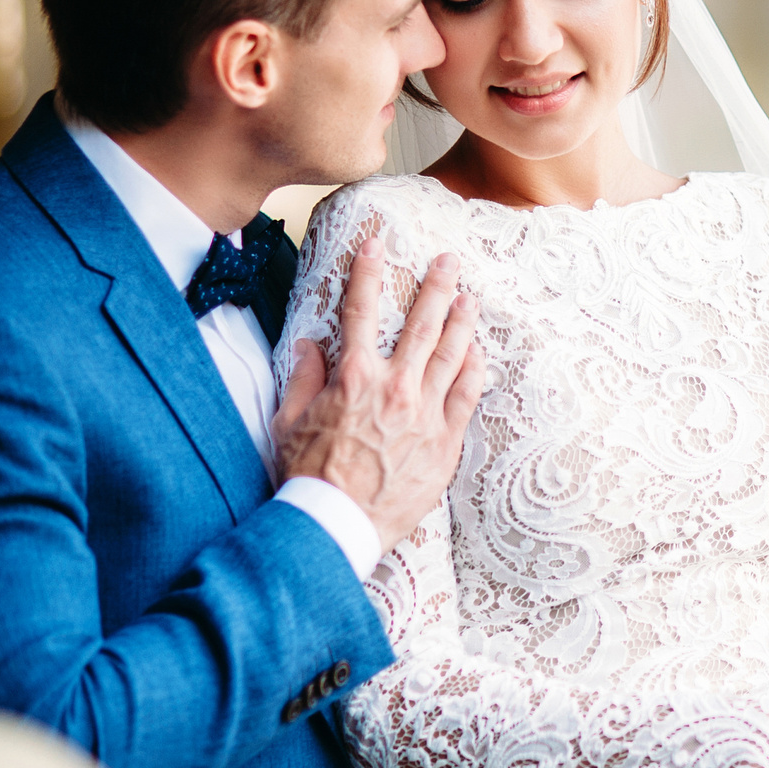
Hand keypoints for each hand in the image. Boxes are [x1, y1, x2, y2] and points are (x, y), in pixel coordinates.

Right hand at [274, 241, 485, 549]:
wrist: (337, 523)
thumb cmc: (308, 476)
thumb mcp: (289, 422)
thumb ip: (303, 378)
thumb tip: (308, 345)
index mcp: (354, 377)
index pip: (362, 311)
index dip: (369, 273)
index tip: (376, 244)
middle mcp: (395, 387)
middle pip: (423, 324)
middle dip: (437, 287)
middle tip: (449, 261)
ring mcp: (425, 413)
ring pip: (452, 354)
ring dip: (463, 321)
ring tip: (471, 298)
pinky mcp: (445, 441)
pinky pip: (466, 395)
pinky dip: (474, 368)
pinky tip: (478, 352)